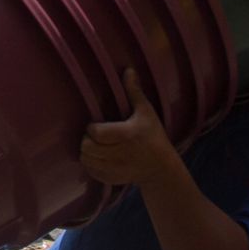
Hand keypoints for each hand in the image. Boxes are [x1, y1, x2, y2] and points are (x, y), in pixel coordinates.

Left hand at [79, 69, 177, 187]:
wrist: (161, 168)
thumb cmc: (153, 136)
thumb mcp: (146, 112)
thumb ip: (134, 92)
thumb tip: (128, 70)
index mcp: (126, 135)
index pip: (95, 132)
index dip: (92, 128)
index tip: (96, 126)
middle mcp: (120, 154)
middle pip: (87, 147)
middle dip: (87, 140)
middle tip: (94, 137)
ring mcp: (116, 168)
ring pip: (86, 160)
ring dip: (87, 152)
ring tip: (95, 146)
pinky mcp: (113, 179)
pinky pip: (91, 172)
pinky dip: (90, 165)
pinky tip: (98, 158)